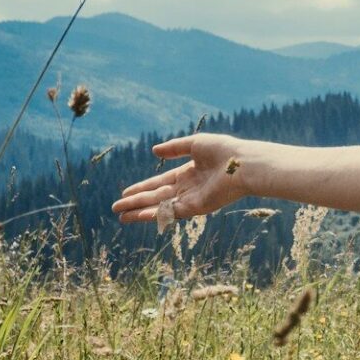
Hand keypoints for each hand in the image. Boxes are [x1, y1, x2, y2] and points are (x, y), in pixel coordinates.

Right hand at [111, 133, 249, 223]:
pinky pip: (170, 212)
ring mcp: (192, 199)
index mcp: (189, 173)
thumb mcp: (195, 143)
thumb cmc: (224, 150)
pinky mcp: (196, 208)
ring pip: (160, 207)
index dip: (143, 187)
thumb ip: (175, 147)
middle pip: (156, 197)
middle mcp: (188, 188)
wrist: (244, 164)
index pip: (161, 182)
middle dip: (136, 202)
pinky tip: (137, 216)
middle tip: (116, 207)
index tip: (125, 191)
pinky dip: (153, 214)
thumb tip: (155, 150)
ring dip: (139, 211)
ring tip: (120, 216)